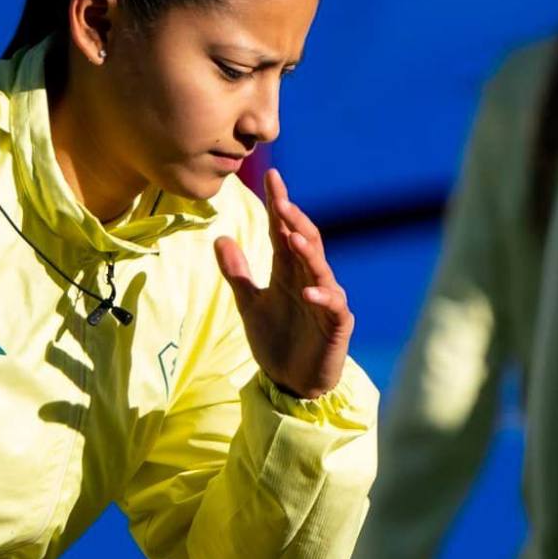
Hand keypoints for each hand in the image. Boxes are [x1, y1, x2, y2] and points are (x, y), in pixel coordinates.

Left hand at [214, 169, 352, 399]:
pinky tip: (310, 290)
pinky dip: (323, 297)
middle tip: (281, 199)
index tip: (271, 177)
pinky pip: (334, 307)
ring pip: (321, 268)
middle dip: (294, 220)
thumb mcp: (248, 303)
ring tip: (293, 236)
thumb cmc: (276, 339)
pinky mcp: (337, 325)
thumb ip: (237, 272)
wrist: (291, 381)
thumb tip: (220, 238)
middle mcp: (309, 278)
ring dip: (308, 252)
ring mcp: (326, 300)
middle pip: (305, 241)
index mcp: (288, 270)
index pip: (283, 230)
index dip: (278, 204)